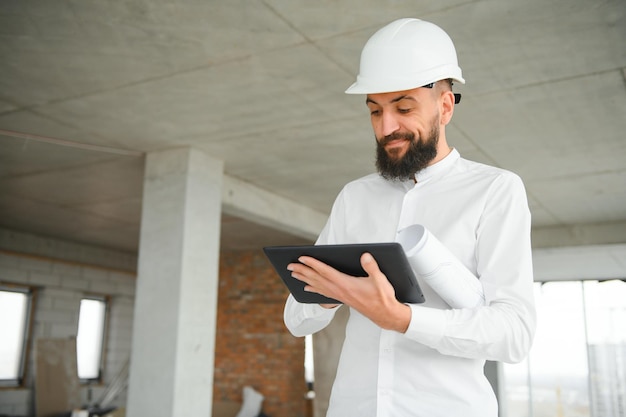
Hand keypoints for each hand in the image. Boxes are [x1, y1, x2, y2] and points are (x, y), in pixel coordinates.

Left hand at [287, 252, 410, 331]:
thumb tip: (364, 255)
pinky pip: (323, 292)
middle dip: (302, 271)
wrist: (385, 314)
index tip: (302, 257)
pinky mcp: (341, 299)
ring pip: (317, 286)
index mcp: (346, 284)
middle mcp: (339, 290)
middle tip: (289, 265)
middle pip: (316, 278)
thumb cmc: (383, 297)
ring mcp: (339, 296)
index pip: (325, 271)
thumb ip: (371, 267)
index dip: (313, 264)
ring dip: (304, 279)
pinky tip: (307, 288)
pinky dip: (313, 289)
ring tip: (294, 274)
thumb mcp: (380, 280)